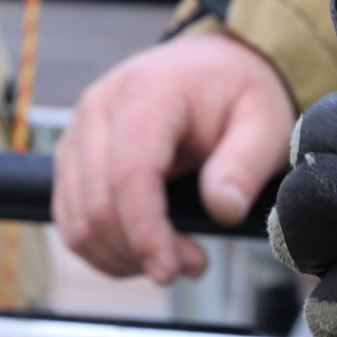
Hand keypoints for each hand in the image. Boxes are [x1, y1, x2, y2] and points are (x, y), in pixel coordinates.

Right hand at [55, 32, 294, 282]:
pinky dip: (103, 246)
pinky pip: (71, 215)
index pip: (128, 175)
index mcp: (145, 94)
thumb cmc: (240, 91)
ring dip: (120, 254)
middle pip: (96, 202)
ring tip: (174, 261)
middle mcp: (98, 110)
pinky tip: (144, 252)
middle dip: (140, 250)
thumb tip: (222, 210)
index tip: (171, 270)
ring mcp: (79, 133)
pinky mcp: (74, 157)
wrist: (215, 66)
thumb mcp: (264, 122)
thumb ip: (245, 166)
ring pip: (75, 217)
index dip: (145, 232)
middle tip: (193, 266)